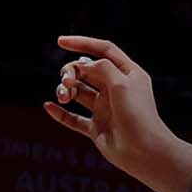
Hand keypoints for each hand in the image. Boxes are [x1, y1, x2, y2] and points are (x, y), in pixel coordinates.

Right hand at [44, 36, 172, 172]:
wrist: (143, 151)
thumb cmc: (137, 115)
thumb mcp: (122, 84)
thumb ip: (102, 68)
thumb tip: (84, 64)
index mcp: (128, 74)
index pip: (104, 50)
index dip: (83, 43)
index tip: (60, 41)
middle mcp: (116, 89)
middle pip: (87, 70)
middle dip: (71, 72)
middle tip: (66, 83)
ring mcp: (105, 108)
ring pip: (78, 92)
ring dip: (65, 91)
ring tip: (63, 97)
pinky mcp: (96, 127)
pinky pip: (73, 118)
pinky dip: (60, 113)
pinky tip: (48, 107)